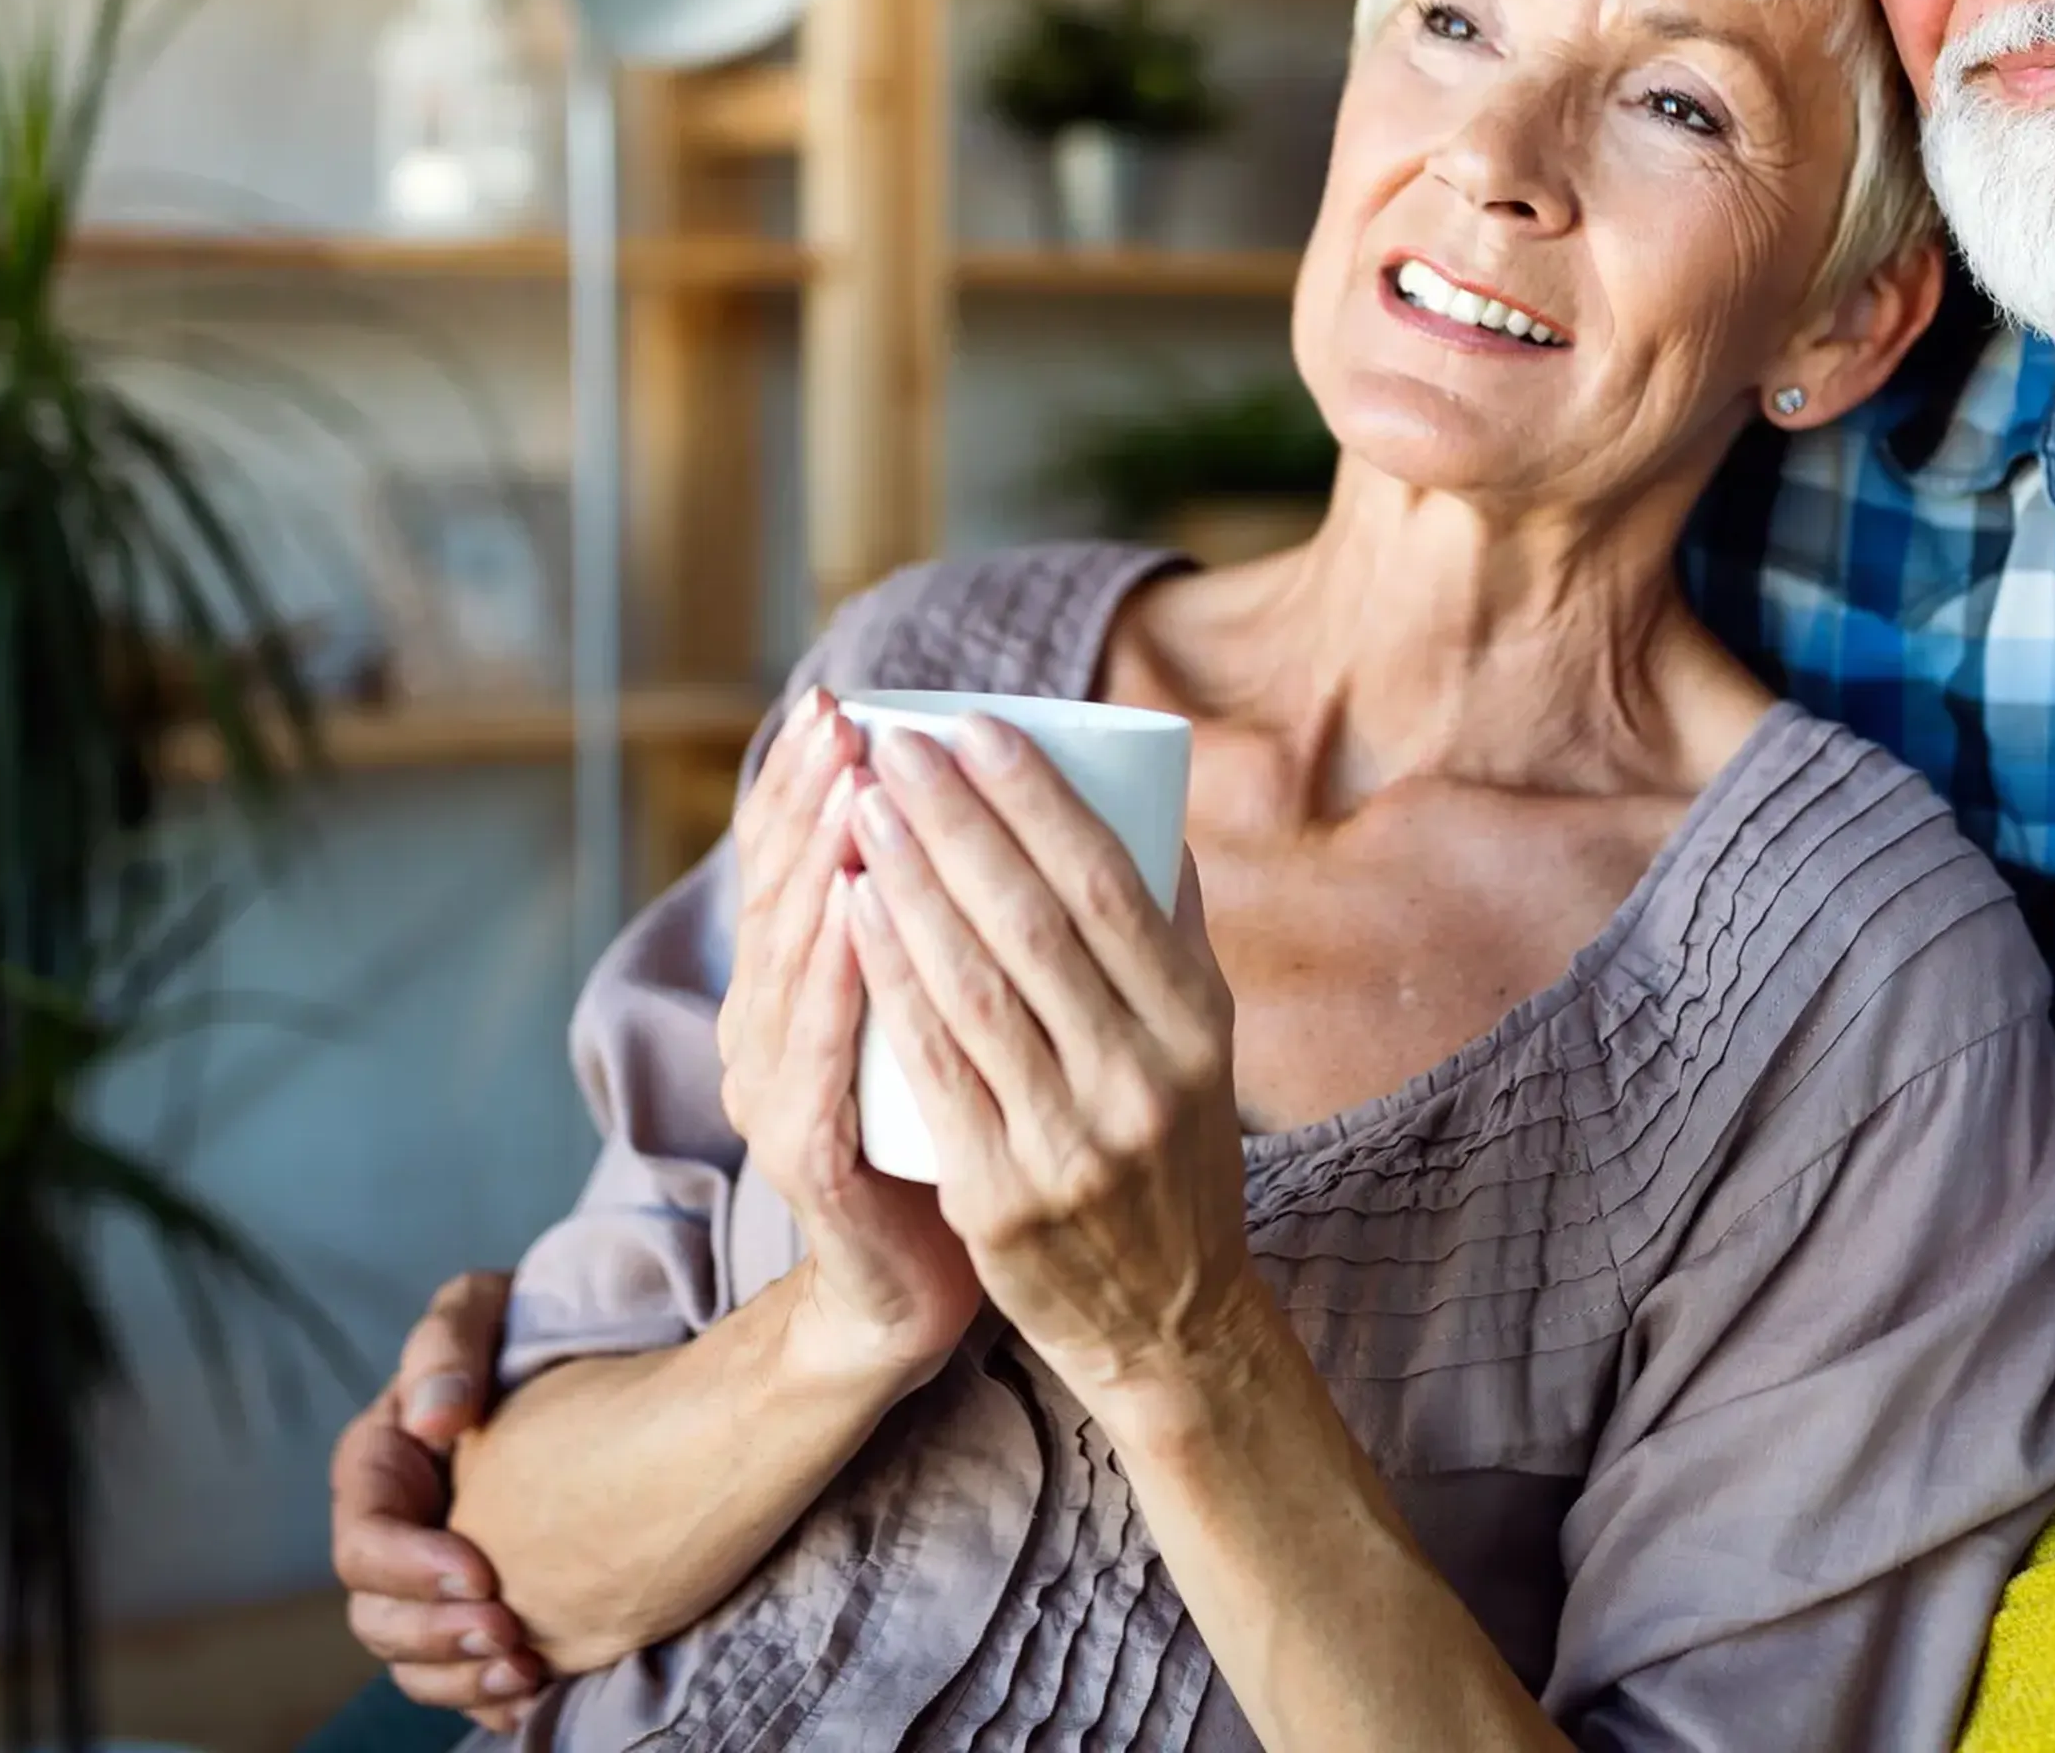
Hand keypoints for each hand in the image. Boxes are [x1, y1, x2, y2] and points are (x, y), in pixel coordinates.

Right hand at [332, 1272, 550, 1726]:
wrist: (598, 1359)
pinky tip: (536, 1696)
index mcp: (379, 1469)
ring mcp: (435, 1580)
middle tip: (508, 1635)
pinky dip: (490, 1698)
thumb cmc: (524, 1322)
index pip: (363, 1542)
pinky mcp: (484, 1607)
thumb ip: (448, 1345)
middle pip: (377, 1617)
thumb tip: (433, 1418)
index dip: (410, 1569)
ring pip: (415, 1660)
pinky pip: (464, 1678)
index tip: (480, 1572)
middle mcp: (396, 1535)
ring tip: (525, 1671)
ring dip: (461, 1678)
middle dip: (435, 1637)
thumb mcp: (479, 1308)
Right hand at [719, 688, 985, 1390]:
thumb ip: (968, 940)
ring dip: (822, 863)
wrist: (931, 1301)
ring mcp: (778, 1096)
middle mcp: (766, 1033)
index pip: (785, 863)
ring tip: (859, 782)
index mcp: (797, 991)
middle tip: (848, 720)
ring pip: (794, 960)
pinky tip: (856, 908)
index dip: (803, 781)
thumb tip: (1074, 816)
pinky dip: (839, 977)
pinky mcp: (808, 1158)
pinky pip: (819, 1056)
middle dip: (812, 797)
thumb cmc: (972, 1145)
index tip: (847, 700)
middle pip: (780, 893)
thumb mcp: (955, 1029)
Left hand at [841, 718, 1264, 1438]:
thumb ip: (1171, 939)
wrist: (1168, 1325)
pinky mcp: (1002, 1200)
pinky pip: (934, 1069)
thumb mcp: (1202, 1049)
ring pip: (975, 987)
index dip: (1036, 801)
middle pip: (1033, 923)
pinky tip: (852, 912)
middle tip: (895, 746)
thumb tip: (1149, 808)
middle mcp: (1142, 1079)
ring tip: (861, 806)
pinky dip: (890, 982)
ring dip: (910, 883)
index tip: (976, 728)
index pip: (1109, 887)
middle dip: (955, 821)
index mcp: (1198, 1026)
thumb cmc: (1173, 1157)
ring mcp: (1071, 1143)